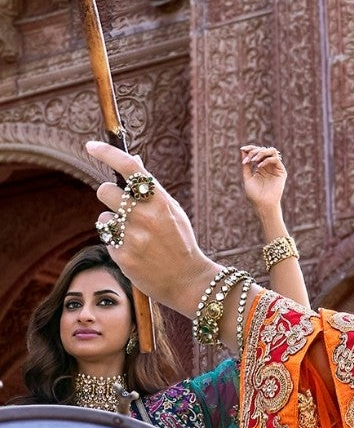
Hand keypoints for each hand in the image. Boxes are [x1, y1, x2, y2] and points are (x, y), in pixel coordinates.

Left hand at [86, 141, 216, 317]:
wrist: (188, 281)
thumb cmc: (180, 243)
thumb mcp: (173, 212)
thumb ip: (151, 189)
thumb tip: (134, 161)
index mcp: (160, 201)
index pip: (129, 168)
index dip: (107, 153)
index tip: (91, 147)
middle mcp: (145, 216)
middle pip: (105, 191)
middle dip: (109, 196)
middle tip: (121, 206)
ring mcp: (133, 237)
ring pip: (103, 218)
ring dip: (113, 224)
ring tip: (134, 236)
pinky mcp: (123, 256)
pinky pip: (107, 240)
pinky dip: (116, 244)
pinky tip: (134, 252)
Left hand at [241, 144, 286, 220]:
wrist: (262, 205)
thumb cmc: (254, 195)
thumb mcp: (247, 177)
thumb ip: (246, 164)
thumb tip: (243, 150)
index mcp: (261, 167)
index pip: (257, 152)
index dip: (250, 148)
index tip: (242, 149)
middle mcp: (269, 166)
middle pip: (264, 149)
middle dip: (254, 151)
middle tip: (248, 159)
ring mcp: (275, 168)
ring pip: (271, 151)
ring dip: (261, 153)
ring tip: (253, 160)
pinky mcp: (281, 172)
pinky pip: (275, 159)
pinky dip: (266, 160)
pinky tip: (259, 167)